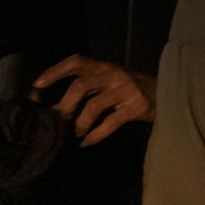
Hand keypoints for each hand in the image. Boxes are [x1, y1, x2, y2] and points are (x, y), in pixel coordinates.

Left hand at [33, 55, 156, 145]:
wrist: (167, 96)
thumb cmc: (130, 90)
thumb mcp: (109, 83)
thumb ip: (88, 88)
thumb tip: (57, 107)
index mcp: (104, 66)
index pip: (76, 62)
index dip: (55, 71)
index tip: (37, 85)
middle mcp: (114, 74)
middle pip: (81, 86)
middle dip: (66, 105)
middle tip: (62, 119)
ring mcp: (126, 90)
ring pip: (94, 106)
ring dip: (80, 123)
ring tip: (78, 132)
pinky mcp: (136, 107)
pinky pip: (110, 122)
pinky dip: (95, 134)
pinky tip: (88, 142)